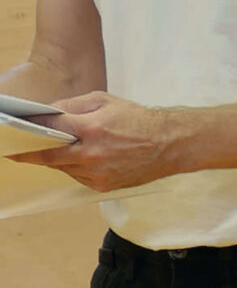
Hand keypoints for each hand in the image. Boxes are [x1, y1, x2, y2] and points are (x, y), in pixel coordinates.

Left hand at [13, 93, 181, 190]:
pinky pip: (78, 177)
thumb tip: (49, 113)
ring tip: (57, 150)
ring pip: (63, 168)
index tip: (16, 132)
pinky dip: (74, 168)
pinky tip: (81, 159)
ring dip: (57, 159)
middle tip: (16, 152)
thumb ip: (73, 106)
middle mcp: (92, 154)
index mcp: (91, 129)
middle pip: (49, 155)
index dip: (30, 128)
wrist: (170, 145)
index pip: (49, 128)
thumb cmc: (139, 121)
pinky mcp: (104, 186)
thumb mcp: (104, 101)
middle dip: (31, 152)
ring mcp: (98, 173)